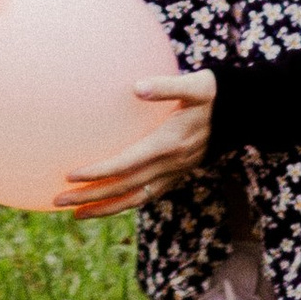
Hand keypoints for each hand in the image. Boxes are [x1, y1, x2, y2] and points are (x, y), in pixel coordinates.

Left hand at [53, 71, 217, 217]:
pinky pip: (145, 196)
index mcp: (168, 144)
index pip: (127, 164)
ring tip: (75, 214)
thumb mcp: (196, 84)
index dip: (99, 171)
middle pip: (123, 188)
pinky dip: (124, 203)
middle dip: (90, 196)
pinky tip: (106, 205)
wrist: (242, 115)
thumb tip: (136, 87)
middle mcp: (169, 165)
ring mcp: (173, 174)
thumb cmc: (214, 93)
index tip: (72, 175)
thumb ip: (166, 86)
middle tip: (58, 200)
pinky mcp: (176, 176)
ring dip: (103, 208)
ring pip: (133, 199)